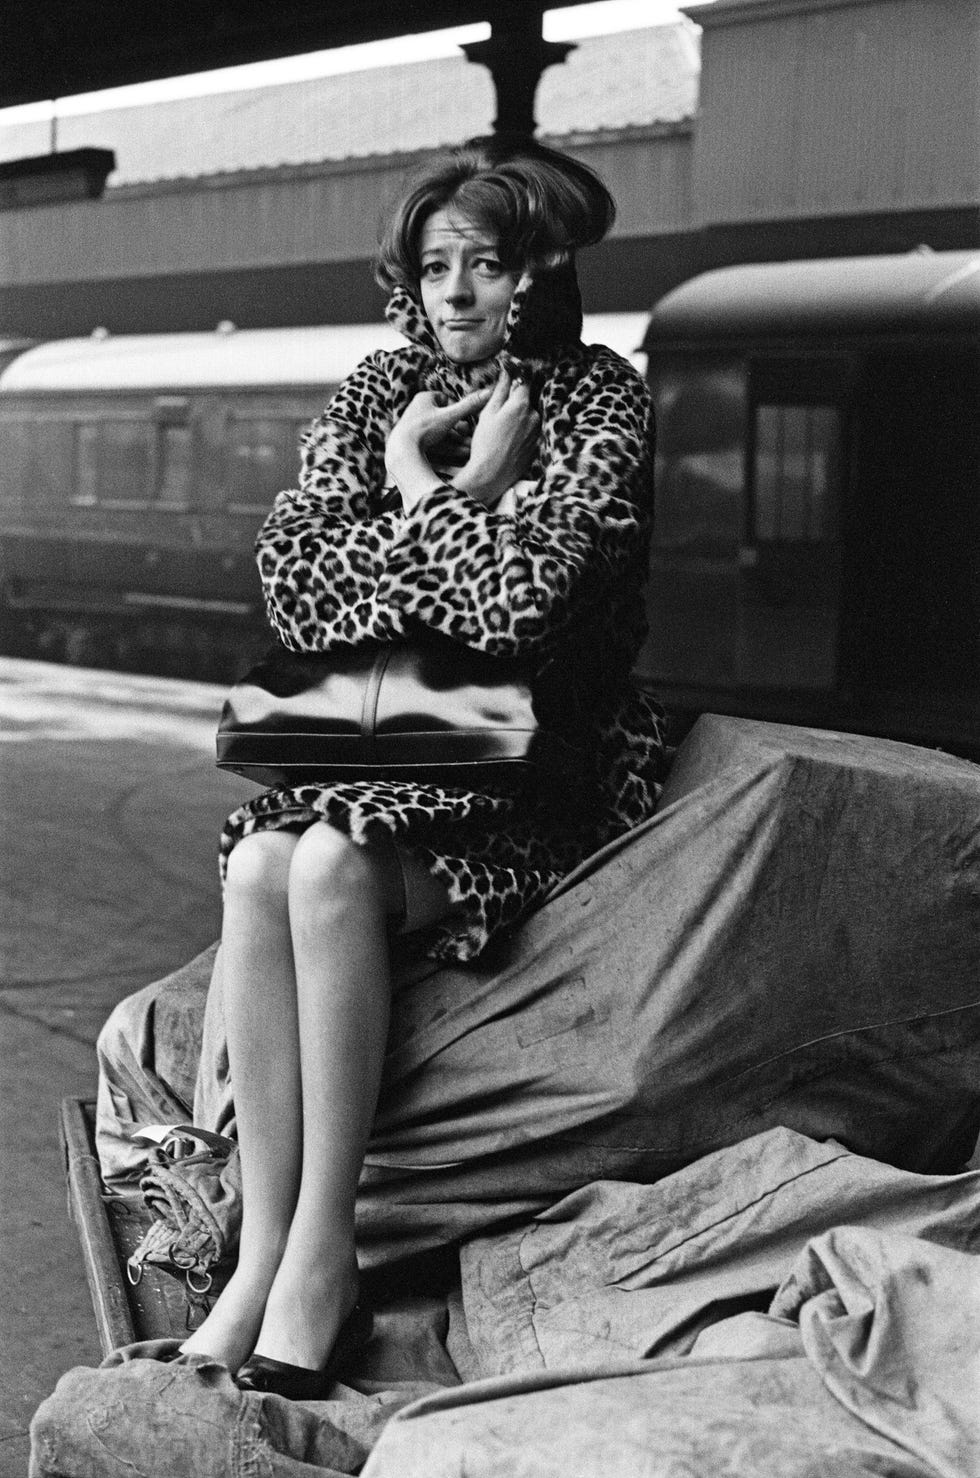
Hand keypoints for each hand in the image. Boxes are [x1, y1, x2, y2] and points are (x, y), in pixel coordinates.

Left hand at [385, 387, 493, 511]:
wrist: (402, 450)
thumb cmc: (424, 429)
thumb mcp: (450, 416)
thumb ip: (469, 405)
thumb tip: (490, 391)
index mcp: (424, 398)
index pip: (445, 399)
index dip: (457, 410)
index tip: (465, 421)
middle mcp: (417, 410)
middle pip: (443, 419)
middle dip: (458, 430)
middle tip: (469, 437)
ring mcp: (413, 426)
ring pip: (439, 433)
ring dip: (454, 441)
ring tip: (468, 449)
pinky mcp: (412, 442)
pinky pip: (432, 443)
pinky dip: (444, 447)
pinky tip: (456, 455)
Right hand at [453, 371, 539, 505]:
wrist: (491, 475)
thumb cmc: (485, 443)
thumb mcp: (488, 413)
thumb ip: (501, 389)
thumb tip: (507, 370)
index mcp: (521, 405)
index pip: (525, 380)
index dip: (517, 376)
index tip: (511, 375)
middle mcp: (535, 416)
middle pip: (528, 399)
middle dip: (517, 400)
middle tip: (502, 411)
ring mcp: (539, 431)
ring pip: (531, 415)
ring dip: (520, 416)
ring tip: (504, 429)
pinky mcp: (539, 444)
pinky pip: (532, 430)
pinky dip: (523, 430)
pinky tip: (510, 439)